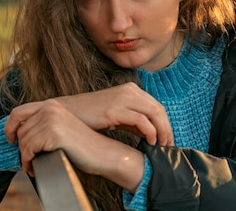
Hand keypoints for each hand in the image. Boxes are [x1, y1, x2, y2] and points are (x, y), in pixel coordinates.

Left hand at [4, 99, 144, 191]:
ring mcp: (51, 119)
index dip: (9, 127)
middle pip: (20, 130)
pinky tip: (34, 167)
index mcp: (51, 105)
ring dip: (25, 157)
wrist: (102, 152)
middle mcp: (49, 108)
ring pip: (24, 141)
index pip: (18, 112)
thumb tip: (20, 134)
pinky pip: (29, 149)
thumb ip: (44, 124)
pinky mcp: (53, 133)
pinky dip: (28, 161)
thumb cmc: (82, 145)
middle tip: (28, 161)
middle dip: (22, 148)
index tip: (10, 139)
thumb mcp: (61, 127)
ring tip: (31, 166)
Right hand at [56, 82, 173, 145]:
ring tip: (161, 146)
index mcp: (130, 90)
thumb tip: (151, 134)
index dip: (165, 123)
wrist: (66, 112)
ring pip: (154, 113)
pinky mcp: (115, 109)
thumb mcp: (116, 116)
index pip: (157, 106)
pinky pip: (142, 120)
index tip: (167, 140)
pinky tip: (149, 142)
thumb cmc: (90, 117)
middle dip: (167, 129)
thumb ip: (133, 121)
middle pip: (159, 109)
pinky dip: (150, 132)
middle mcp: (129, 90)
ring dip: (162, 131)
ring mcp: (122, 98)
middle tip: (168, 146)